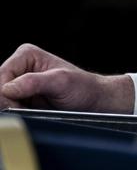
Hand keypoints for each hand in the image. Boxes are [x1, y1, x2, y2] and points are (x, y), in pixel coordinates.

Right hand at [0, 44, 134, 112]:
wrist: (93, 101)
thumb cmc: (82, 87)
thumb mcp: (61, 82)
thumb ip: (34, 82)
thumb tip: (8, 88)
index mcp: (26, 55)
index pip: (0, 76)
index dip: (6, 94)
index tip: (20, 105)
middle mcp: (19, 67)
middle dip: (9, 103)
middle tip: (28, 109)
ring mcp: (18, 83)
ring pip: (1, 101)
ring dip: (12, 110)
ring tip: (33, 110)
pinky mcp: (20, 98)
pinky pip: (7, 109)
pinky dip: (15, 114)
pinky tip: (30, 113)